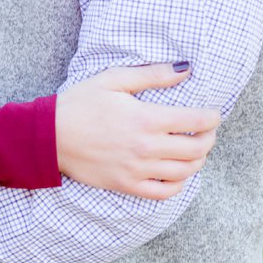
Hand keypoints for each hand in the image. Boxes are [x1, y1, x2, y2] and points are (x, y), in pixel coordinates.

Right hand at [55, 64, 221, 199]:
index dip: (213, 117)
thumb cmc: (80, 103)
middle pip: (196, 149)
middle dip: (209, 139)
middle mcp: (145, 148)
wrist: (48, 137)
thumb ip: (153, 74)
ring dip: (198, 161)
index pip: (196, 121)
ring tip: (197, 150)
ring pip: (184, 172)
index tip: (215, 113)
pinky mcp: (125, 186)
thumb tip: (186, 69)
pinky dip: (178, 185)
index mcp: (146, 119)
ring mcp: (136, 170)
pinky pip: (163, 193)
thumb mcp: (115, 79)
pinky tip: (179, 173)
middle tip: (209, 131)